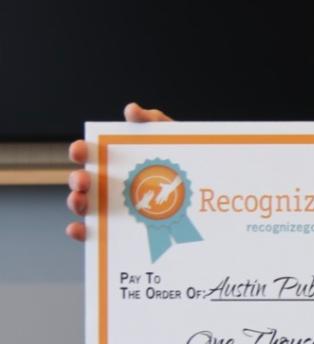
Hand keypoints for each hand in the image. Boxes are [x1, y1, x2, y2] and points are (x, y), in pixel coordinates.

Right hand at [65, 102, 172, 241]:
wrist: (207, 191)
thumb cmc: (180, 161)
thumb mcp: (172, 138)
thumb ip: (154, 121)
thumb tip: (131, 110)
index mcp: (114, 160)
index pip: (89, 154)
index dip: (80, 150)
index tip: (81, 149)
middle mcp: (106, 183)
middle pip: (82, 181)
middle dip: (77, 179)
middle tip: (83, 180)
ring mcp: (109, 206)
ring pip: (83, 206)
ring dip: (76, 203)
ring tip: (81, 201)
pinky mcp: (116, 229)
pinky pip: (93, 233)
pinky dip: (81, 231)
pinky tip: (79, 229)